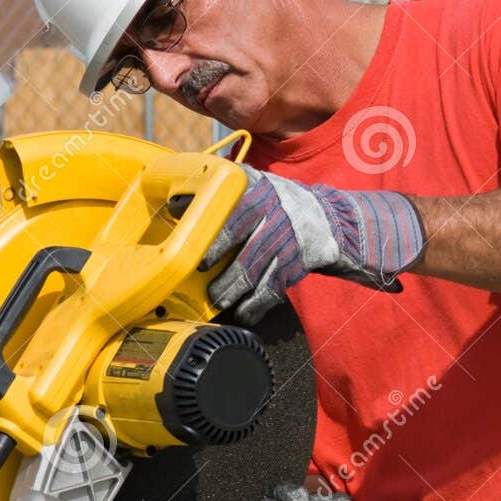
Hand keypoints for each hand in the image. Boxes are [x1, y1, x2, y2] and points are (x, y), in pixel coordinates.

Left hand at [200, 166, 425, 324]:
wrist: (325, 218)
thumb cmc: (275, 201)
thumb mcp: (254, 185)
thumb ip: (219, 193)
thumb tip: (175, 203)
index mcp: (260, 191)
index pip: (235, 215)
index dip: (216, 240)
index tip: (201, 260)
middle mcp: (276, 215)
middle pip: (246, 251)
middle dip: (224, 275)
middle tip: (208, 288)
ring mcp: (288, 242)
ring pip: (257, 274)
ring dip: (234, 293)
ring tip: (219, 302)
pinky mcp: (296, 265)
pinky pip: (273, 290)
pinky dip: (256, 306)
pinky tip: (244, 314)